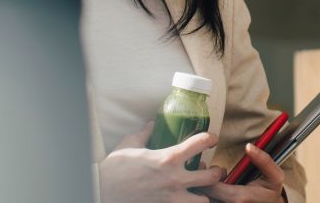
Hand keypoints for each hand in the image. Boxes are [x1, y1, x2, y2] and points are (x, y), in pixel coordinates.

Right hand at [99, 121, 224, 202]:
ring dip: (203, 195)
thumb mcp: (129, 144)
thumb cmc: (115, 168)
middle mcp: (175, 179)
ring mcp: (172, 199)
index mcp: (167, 158)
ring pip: (204, 200)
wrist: (102, 191)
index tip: (213, 139)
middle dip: (216, 172)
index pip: (200, 143)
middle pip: (211, 176)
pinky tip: (183, 200)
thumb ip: (145, 134)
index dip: (210, 138)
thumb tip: (151, 124)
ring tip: (199, 191)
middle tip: (214, 170)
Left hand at [196, 144, 285, 201]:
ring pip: (208, 199)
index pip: (212, 187)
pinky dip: (211, 193)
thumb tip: (249, 146)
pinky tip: (216, 186)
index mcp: (240, 198)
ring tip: (212, 179)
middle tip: (207, 171)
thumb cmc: (271, 191)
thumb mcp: (274, 175)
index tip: (211, 168)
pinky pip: (213, 200)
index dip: (208, 176)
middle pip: (206, 195)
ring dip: (207, 189)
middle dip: (204, 182)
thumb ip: (263, 160)